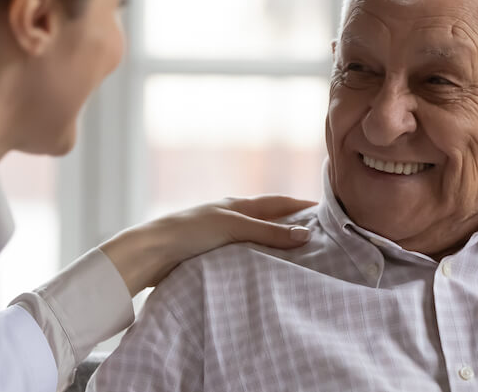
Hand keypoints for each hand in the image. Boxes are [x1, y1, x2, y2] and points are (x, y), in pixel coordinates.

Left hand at [99, 195, 316, 295]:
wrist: (150, 253)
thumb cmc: (189, 232)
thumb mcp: (233, 227)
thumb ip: (268, 232)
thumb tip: (306, 233)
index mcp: (236, 205)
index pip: (277, 202)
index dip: (301, 205)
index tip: (327, 211)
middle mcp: (230, 218)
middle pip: (269, 221)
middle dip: (292, 227)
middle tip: (322, 239)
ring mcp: (221, 238)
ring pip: (257, 241)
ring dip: (276, 247)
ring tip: (301, 260)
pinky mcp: (212, 257)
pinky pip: (244, 258)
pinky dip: (259, 262)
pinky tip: (268, 273)